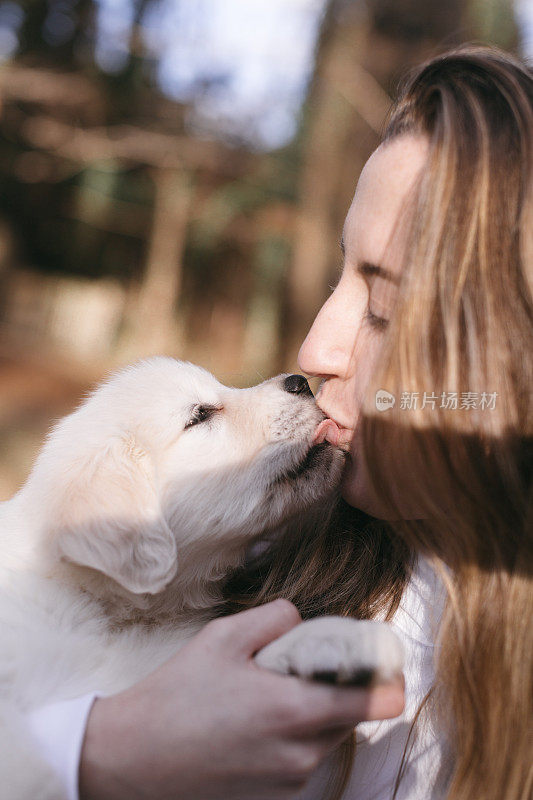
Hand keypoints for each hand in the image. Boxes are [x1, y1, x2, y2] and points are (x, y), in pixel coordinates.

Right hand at [79, 600, 403, 799]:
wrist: (133, 758)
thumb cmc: (178, 694)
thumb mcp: (224, 636)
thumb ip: (278, 618)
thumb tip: (308, 623)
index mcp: (296, 712)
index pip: (381, 701)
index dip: (385, 674)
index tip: (372, 655)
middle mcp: (302, 755)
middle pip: (353, 715)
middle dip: (338, 687)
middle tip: (298, 667)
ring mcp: (289, 784)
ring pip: (328, 737)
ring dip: (312, 712)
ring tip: (265, 694)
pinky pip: (303, 758)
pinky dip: (292, 737)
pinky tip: (251, 723)